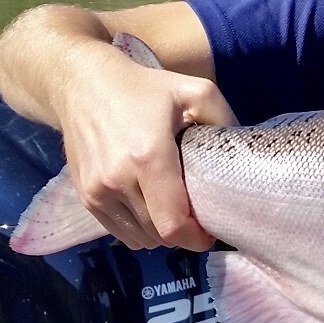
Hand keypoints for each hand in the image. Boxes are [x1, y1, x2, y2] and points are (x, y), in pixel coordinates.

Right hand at [55, 48, 236, 250]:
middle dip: (184, 232)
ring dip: (161, 233)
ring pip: (139, 238)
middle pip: (159, 234)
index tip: (211, 230)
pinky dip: (139, 229)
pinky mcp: (85, 197)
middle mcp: (118, 181)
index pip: (173, 224)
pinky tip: (150, 207)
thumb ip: (223, 120)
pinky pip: (119, 232)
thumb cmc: (143, 87)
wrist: (81, 84)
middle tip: (197, 215)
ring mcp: (97, 192)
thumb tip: (242, 154)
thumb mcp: (195, 90)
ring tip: (174, 209)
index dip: (196, 237)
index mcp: (148, 157)